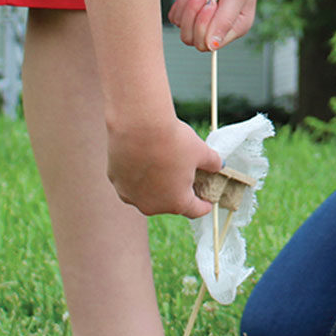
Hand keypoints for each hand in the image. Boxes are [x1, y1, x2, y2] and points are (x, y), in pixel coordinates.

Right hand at [106, 110, 222, 217]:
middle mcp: (152, 206)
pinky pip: (131, 181)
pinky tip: (142, 157)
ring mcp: (131, 195)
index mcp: (177, 203)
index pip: (195, 210)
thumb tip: (219, 165)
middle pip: (170, 202)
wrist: (139, 125)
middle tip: (184, 176)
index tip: (207, 200)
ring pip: (148, 193)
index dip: (204, 204)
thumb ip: (213, 162)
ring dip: (156, 184)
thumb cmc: (173, 140)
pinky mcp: (116, 181)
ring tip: (161, 164)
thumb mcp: (201, 151)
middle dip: (178, 191)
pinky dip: (137, 174)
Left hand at [166, 0, 259, 51]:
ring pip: (182, 26)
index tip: (212, 1)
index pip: (209, 44)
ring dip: (188, 2)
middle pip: (192, 38)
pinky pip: (175, 14)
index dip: (204, 25)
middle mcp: (220, 24)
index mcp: (236, 26)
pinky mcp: (190, 4)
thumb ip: (224, 20)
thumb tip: (212, 47)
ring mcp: (204, 15)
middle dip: (193, 12)